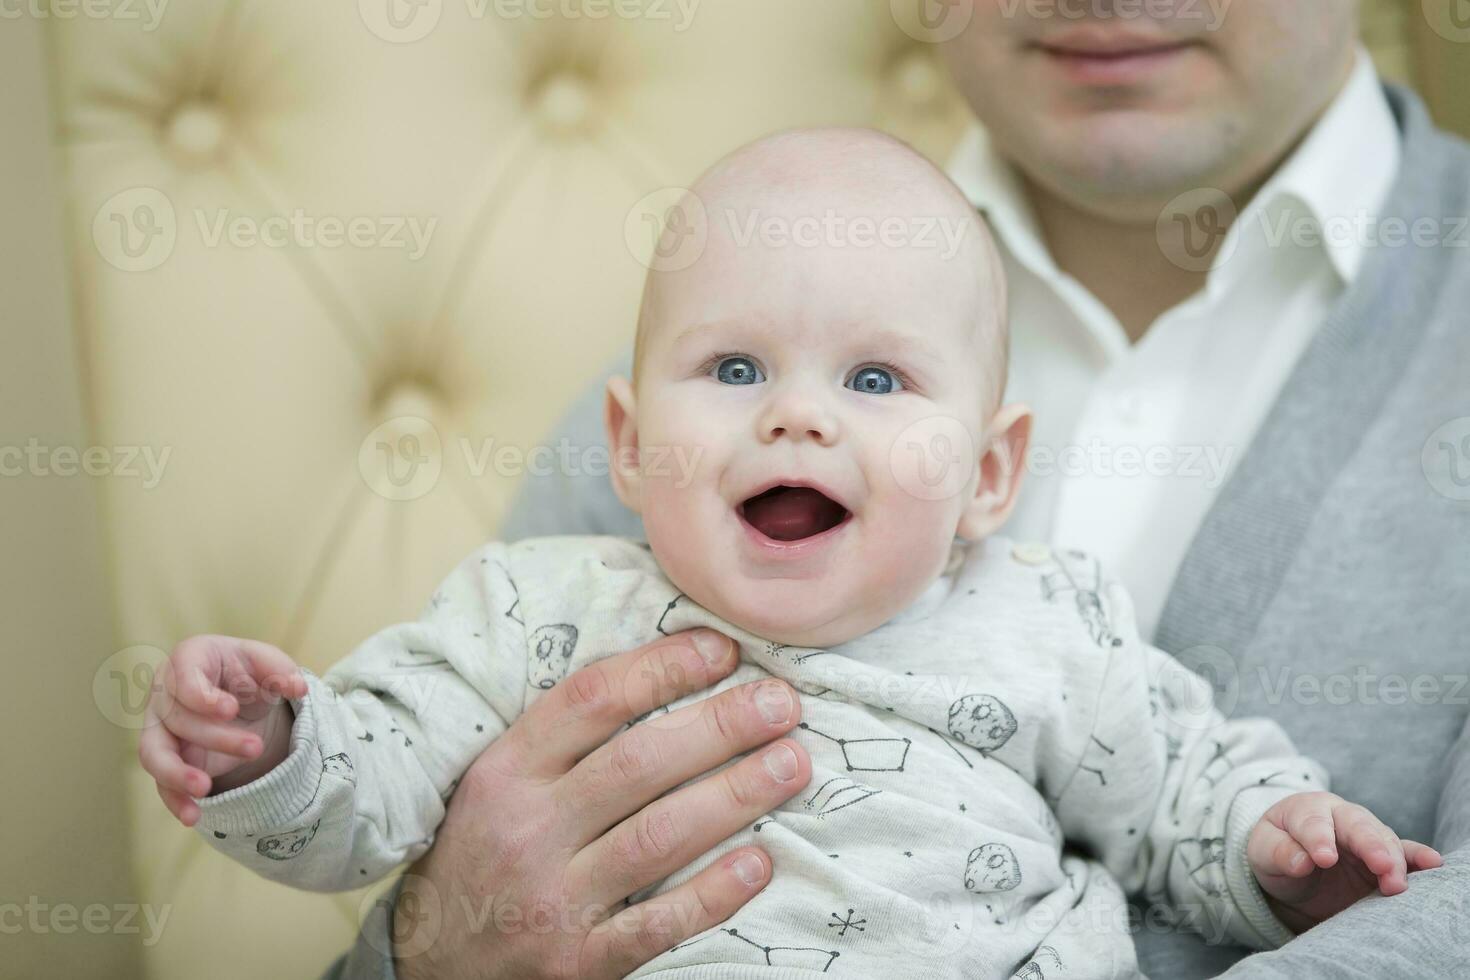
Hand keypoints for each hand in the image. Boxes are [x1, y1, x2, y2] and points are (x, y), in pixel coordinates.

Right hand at [137, 635, 307, 825]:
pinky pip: (161, 784)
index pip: (182, 676)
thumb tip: (299, 688)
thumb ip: (281, 670)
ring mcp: (160, 729)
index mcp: (188, 660)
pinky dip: (175, 801)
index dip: (201, 695)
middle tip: (256, 747)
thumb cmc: (247, 673)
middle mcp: (165, 694)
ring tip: (204, 790)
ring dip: (177, 773)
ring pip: (155, 753)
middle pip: (178, 719)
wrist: (239, 696)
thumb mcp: (267, 664)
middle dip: (216, 736)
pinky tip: (194, 817)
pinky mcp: (167, 760)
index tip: (231, 710)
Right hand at [391, 629, 811, 979]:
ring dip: (734, 795)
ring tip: (792, 763)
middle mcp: (527, 830)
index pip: (591, 701)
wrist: (428, 961)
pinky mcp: (577, 962)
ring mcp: (552, 900)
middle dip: (720, 726)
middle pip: (637, 763)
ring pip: (657, 837)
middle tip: (782, 703)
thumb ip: (564, 737)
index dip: (662, 668)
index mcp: (506, 772)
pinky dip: (712, 893)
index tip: (724, 649)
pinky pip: (656, 925)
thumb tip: (666, 671)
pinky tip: (760, 862)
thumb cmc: (480, 853)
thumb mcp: (496, 780)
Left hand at [1248, 791, 1442, 931]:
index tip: (1323, 859)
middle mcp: (1340, 817)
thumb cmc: (1276, 854)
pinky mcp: (1383, 858)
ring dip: (1393, 861)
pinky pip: (1404, 854)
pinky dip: (1418, 858)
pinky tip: (1432, 863)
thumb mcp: (1262, 854)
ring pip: (1383, 840)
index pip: (1313, 821)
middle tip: (1380, 867)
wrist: (1292, 869)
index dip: (1319, 839)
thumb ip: (1278, 853)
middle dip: (1370, 845)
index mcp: (1306, 809)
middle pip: (1357, 826)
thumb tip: (1301, 861)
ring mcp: (1365, 836)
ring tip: (1396, 885)